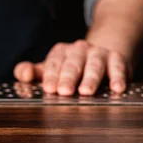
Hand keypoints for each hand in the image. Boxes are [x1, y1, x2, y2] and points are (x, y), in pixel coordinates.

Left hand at [14, 40, 130, 95]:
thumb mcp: (49, 69)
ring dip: (90, 78)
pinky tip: (117, 88)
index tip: (48, 88)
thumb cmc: (70, 67)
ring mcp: (99, 54)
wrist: (102, 55)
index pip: (54, 63)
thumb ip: (31, 72)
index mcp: (60, 51)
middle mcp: (79, 50)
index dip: (51, 76)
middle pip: (72, 63)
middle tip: (64, 92)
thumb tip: (24, 74)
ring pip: (94, 64)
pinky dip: (118, 77)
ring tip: (86, 92)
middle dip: (67, 77)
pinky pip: (118, 67)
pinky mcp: (117, 60)